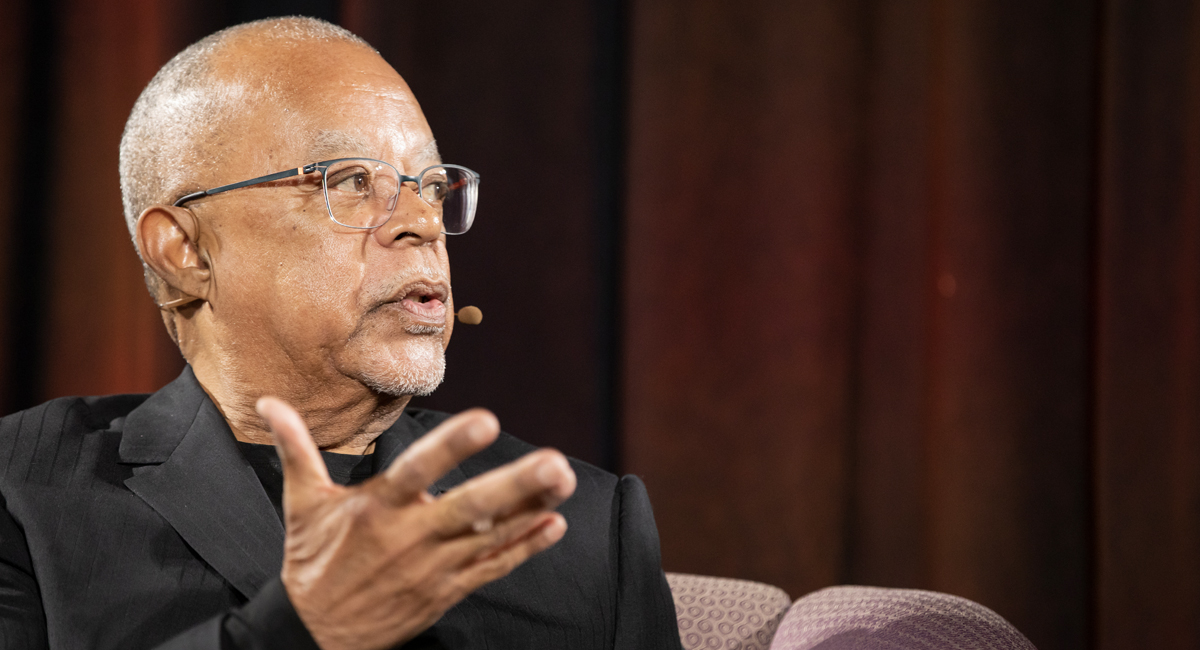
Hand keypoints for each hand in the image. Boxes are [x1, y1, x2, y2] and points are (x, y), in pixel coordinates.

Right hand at [255, 398, 576, 649]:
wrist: (315, 637)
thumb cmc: (312, 563)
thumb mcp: (302, 505)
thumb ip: (297, 449)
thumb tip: (270, 402)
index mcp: (376, 509)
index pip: (417, 471)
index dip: (452, 447)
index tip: (487, 420)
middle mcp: (409, 537)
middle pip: (469, 509)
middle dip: (514, 485)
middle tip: (555, 461)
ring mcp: (432, 568)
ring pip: (490, 537)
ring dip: (531, 510)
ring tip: (566, 483)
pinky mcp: (446, 592)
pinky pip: (492, 568)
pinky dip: (525, 548)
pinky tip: (554, 525)